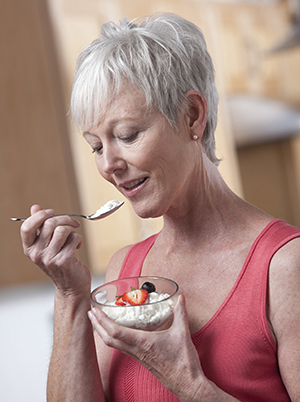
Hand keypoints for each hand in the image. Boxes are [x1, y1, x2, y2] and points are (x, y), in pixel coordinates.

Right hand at [21, 204, 90, 296]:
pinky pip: (74, 238)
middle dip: (64, 220)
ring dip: (72, 230)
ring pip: (62, 230)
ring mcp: (50, 258)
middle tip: (72, 224)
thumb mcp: (46, 246)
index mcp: (29, 249)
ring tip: (74, 237)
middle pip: (49, 223)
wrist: (71, 288)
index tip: (51, 212)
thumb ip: (40, 226)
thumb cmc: (60, 264)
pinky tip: (77, 246)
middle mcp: (37, 254)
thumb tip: (35, 207)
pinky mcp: (64, 260)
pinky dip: (79, 239)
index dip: (40, 215)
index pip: (27, 227)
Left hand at [88, 295, 205, 400]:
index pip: (116, 332)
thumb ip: (180, 313)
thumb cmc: (183, 362)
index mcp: (144, 343)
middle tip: (90, 313)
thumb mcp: (182, 333)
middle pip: (109, 339)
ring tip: (99, 321)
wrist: (187, 384)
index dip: (103, 321)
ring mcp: (138, 356)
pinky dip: (114, 338)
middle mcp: (137, 350)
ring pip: (114, 345)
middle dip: (97, 325)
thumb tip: (181, 297)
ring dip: (103, 332)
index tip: (95, 311)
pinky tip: (117, 332)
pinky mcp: (142, 359)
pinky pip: (122, 348)